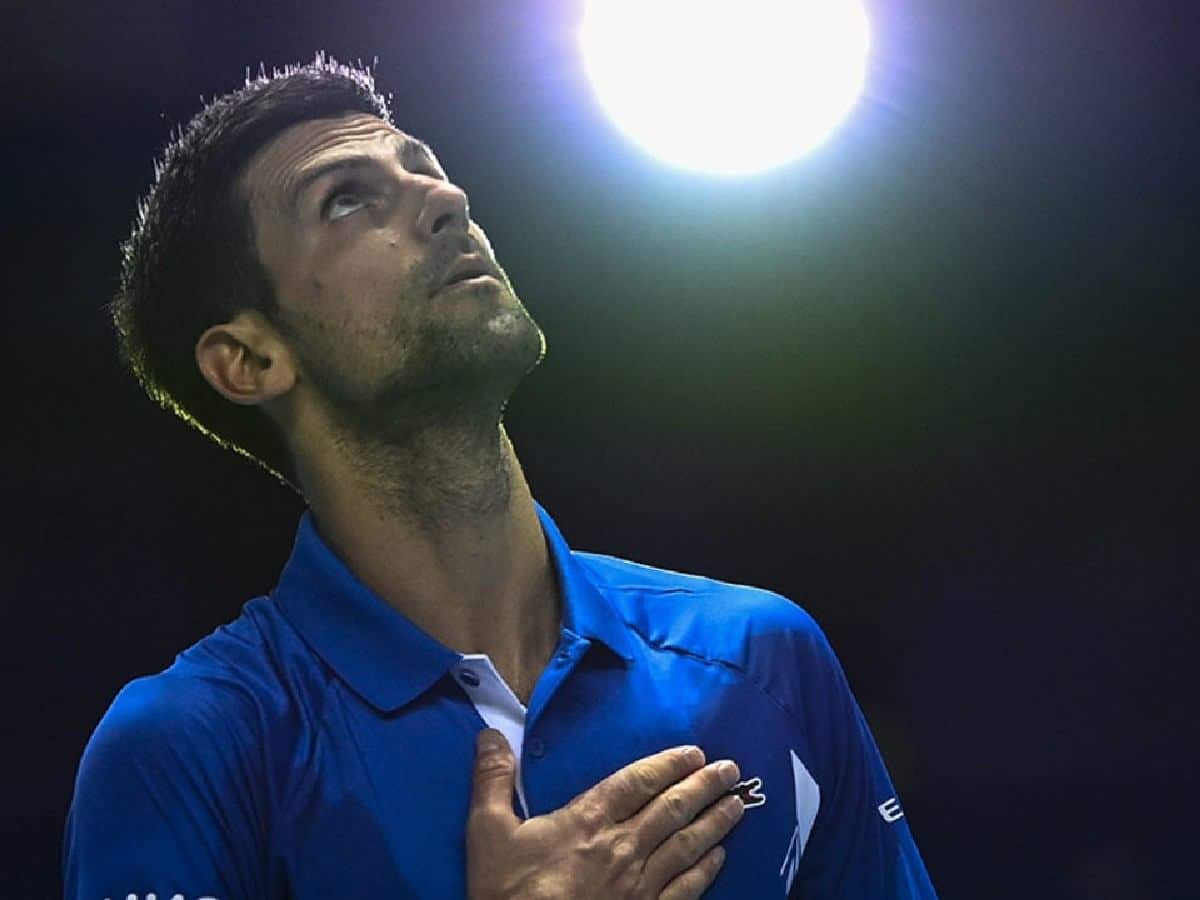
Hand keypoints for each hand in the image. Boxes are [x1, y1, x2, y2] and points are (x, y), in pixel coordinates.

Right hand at [466, 729, 743, 899]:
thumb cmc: (507, 892)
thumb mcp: (487, 832)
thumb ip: (492, 780)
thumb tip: (490, 734)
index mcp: (588, 820)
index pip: (637, 782)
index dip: (667, 764)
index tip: (694, 752)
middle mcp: (622, 847)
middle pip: (672, 809)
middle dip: (705, 786)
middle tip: (732, 769)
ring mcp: (639, 885)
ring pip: (687, 845)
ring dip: (715, 822)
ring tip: (738, 804)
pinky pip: (685, 890)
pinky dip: (706, 871)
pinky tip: (720, 858)